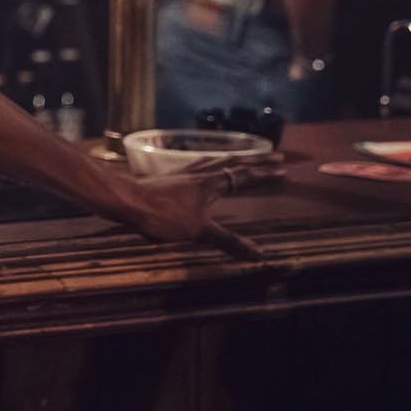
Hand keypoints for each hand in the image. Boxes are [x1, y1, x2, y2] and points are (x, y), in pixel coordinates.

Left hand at [122, 154, 284, 260]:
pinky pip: (198, 164)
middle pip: (233, 163)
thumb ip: (229, 242)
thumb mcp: (199, 231)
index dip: (264, 173)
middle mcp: (200, 172)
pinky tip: (203, 166)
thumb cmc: (163, 215)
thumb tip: (258, 255)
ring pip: (215, 160)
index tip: (283, 168)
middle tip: (275, 155)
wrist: (127, 201)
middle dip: (256, 161)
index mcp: (211, 183)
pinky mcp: (170, 176)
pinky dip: (210, 162)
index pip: (244, 175)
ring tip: (244, 156)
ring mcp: (184, 172)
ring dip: (234, 159)